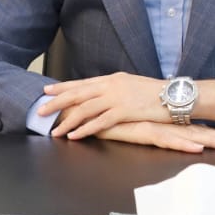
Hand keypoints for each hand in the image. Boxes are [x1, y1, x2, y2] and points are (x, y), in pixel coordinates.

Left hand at [39, 72, 166, 138]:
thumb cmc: (155, 93)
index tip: (47, 90)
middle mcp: (111, 86)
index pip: (82, 82)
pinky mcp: (123, 111)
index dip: (63, 87)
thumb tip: (102, 95)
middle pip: (78, 94)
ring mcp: (116, 98)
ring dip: (67, 120)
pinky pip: (99, 122)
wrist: (174, 95)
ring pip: (85, 109)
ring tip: (54, 130)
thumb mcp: (132, 85)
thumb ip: (115, 89)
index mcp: (112, 78)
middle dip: (57, 102)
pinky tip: (74, 135)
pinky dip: (84, 129)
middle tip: (40, 110)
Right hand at [95, 120, 214, 153]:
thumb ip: (146, 127)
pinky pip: (166, 139)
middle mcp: (163, 122)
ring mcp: (154, 126)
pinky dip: (182, 144)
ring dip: (211, 140)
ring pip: (188, 135)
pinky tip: (196, 148)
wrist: (85, 107)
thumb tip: (162, 131)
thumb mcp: (132, 124)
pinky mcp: (141, 131)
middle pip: (199, 131)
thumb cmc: (108, 116)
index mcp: (164, 121)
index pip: (195, 127)